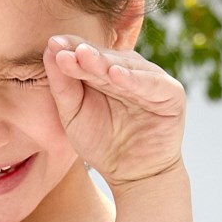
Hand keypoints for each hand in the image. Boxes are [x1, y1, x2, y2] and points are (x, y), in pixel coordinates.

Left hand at [43, 36, 185, 187]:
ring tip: (84, 55)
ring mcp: (151, 80)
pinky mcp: (171, 94)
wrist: (132, 176)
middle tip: (64, 48)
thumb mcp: (73, 115)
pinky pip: (151, 84)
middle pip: (104, 58)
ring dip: (105, 62)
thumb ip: (63, 85)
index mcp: (106, 71)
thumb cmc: (101, 145)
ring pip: (126, 67)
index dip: (70, 49)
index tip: (51, 44)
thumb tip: (50, 48)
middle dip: (84, 53)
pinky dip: (134, 79)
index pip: (87, 54)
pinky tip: (115, 74)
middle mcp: (129, 71)